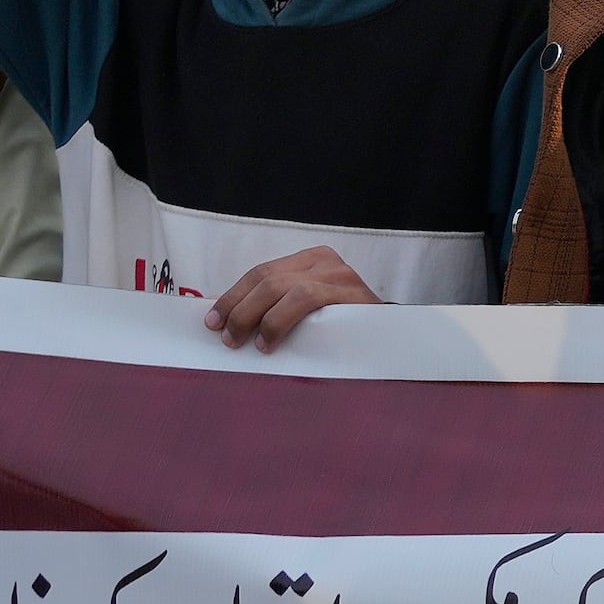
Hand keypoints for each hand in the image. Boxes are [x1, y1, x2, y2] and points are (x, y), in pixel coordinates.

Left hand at [204, 245, 381, 348]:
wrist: (391, 340)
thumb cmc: (343, 329)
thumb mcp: (306, 311)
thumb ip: (275, 307)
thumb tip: (225, 318)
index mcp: (309, 260)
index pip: (260, 272)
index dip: (232, 296)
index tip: (211, 321)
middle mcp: (323, 260)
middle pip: (266, 278)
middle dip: (237, 308)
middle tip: (225, 338)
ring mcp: (338, 274)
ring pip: (281, 288)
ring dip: (254, 317)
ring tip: (243, 343)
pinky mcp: (350, 292)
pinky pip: (305, 299)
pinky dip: (280, 321)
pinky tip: (269, 341)